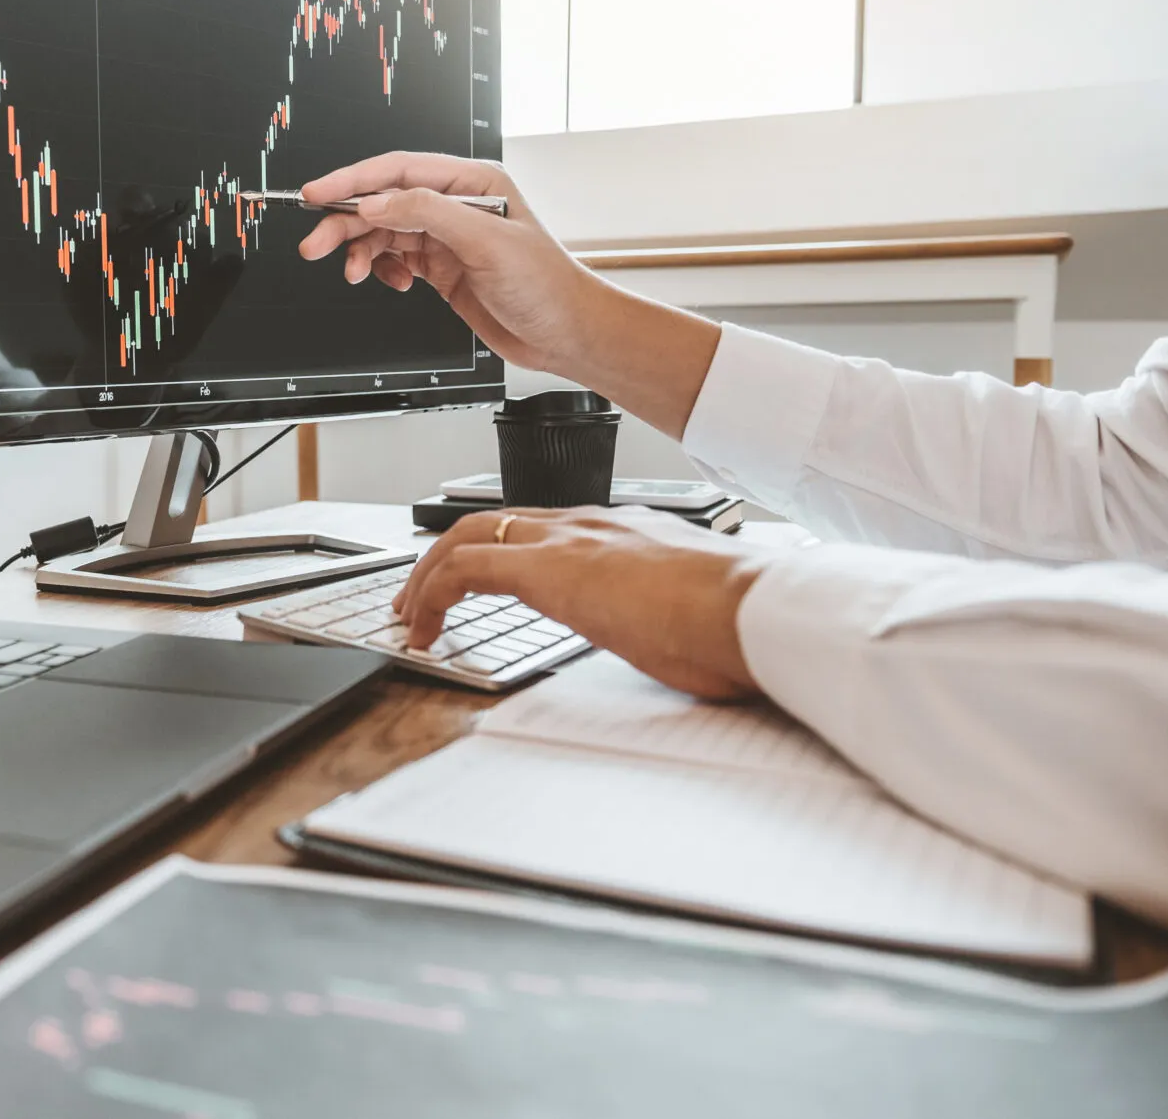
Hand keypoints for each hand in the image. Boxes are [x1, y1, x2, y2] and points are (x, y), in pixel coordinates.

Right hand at [297, 151, 722, 439]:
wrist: (565, 333)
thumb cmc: (545, 285)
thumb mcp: (485, 241)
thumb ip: (427, 214)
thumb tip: (377, 203)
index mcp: (472, 182)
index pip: (399, 171)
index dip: (354, 181)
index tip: (318, 194)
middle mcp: (456, 204)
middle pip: (384, 202)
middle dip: (346, 222)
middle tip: (315, 243)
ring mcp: (447, 236)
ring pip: (384, 232)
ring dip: (361, 250)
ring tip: (352, 272)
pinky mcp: (441, 267)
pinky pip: (395, 258)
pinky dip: (382, 269)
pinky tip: (388, 281)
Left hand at [394, 505, 773, 700]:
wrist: (757, 610)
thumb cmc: (740, 620)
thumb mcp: (688, 615)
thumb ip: (662, 617)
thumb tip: (662, 643)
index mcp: (623, 533)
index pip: (539, 530)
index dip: (496, 556)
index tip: (475, 591)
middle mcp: (589, 524)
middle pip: (491, 523)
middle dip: (445, 560)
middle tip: (420, 600)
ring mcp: (566, 540)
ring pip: (467, 537)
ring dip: (428, 576)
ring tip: (410, 618)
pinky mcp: (547, 568)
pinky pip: (464, 569)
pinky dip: (432, 595)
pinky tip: (424, 632)